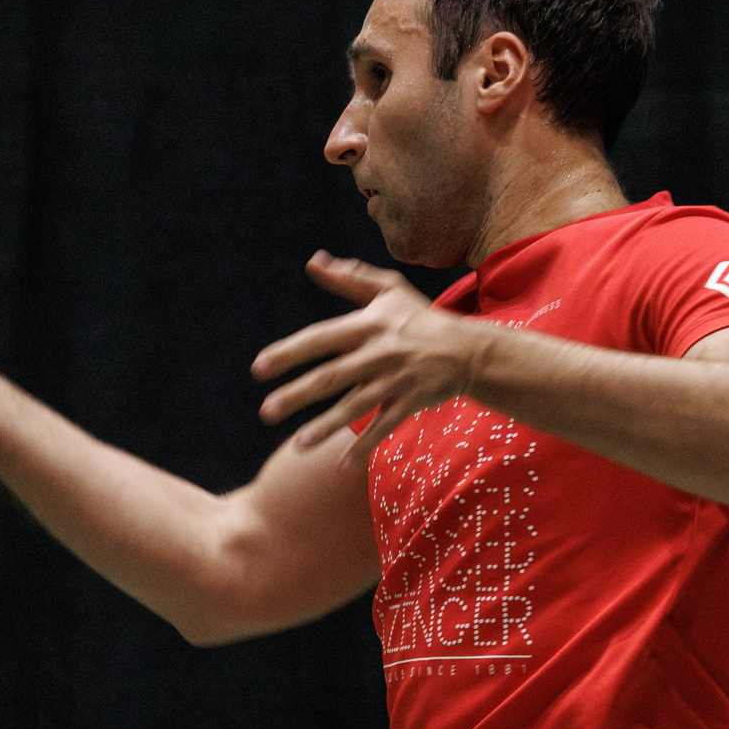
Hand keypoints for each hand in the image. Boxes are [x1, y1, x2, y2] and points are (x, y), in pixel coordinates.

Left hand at [251, 252, 484, 463]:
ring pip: (356, 407)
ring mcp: (396, 380)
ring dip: (326, 427)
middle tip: (267, 411)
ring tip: (298, 445)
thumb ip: (350, 277)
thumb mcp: (388, 290)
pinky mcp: (411, 402)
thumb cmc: (421, 317)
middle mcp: (379, 353)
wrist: (469, 349)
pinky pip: (384, 427)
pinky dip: (364, 447)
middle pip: (332, 376)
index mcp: (368, 325)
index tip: (259, 368)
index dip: (290, 352)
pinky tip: (341, 467)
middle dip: (298, 395)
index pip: (321, 338)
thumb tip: (313, 261)